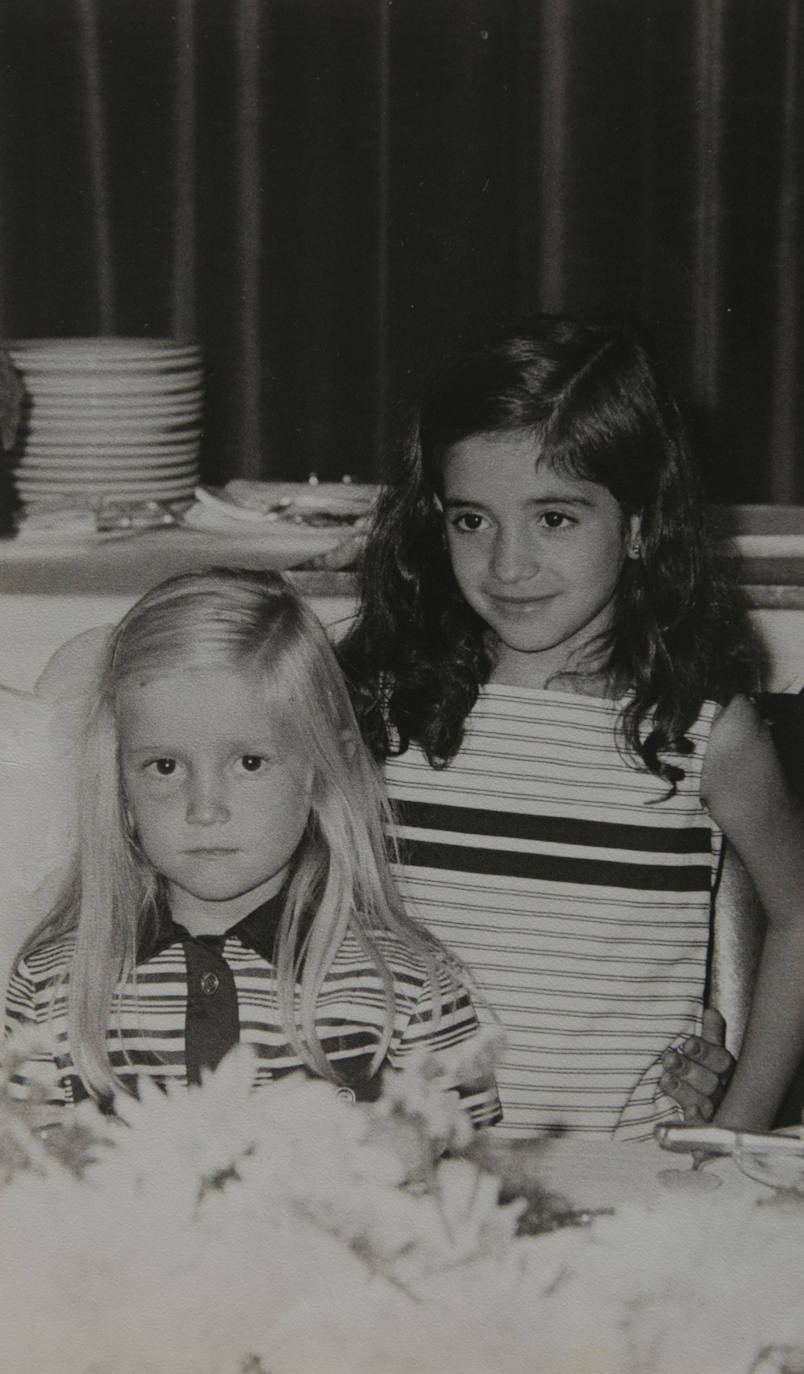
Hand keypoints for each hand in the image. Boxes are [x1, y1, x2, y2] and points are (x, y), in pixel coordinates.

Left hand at [659, 1007, 734, 1121]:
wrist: (693, 1102)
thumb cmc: (697, 1069)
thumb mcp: (702, 1050)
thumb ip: (708, 1034)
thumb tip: (711, 1012)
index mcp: (724, 1068)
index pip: (720, 1060)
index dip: (705, 1052)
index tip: (687, 1044)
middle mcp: (721, 1089)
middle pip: (710, 1082)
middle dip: (688, 1069)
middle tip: (669, 1060)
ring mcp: (713, 1109)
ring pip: (703, 1101)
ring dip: (684, 1090)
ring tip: (665, 1079)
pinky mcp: (702, 1126)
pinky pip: (700, 1124)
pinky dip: (694, 1119)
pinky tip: (687, 1112)